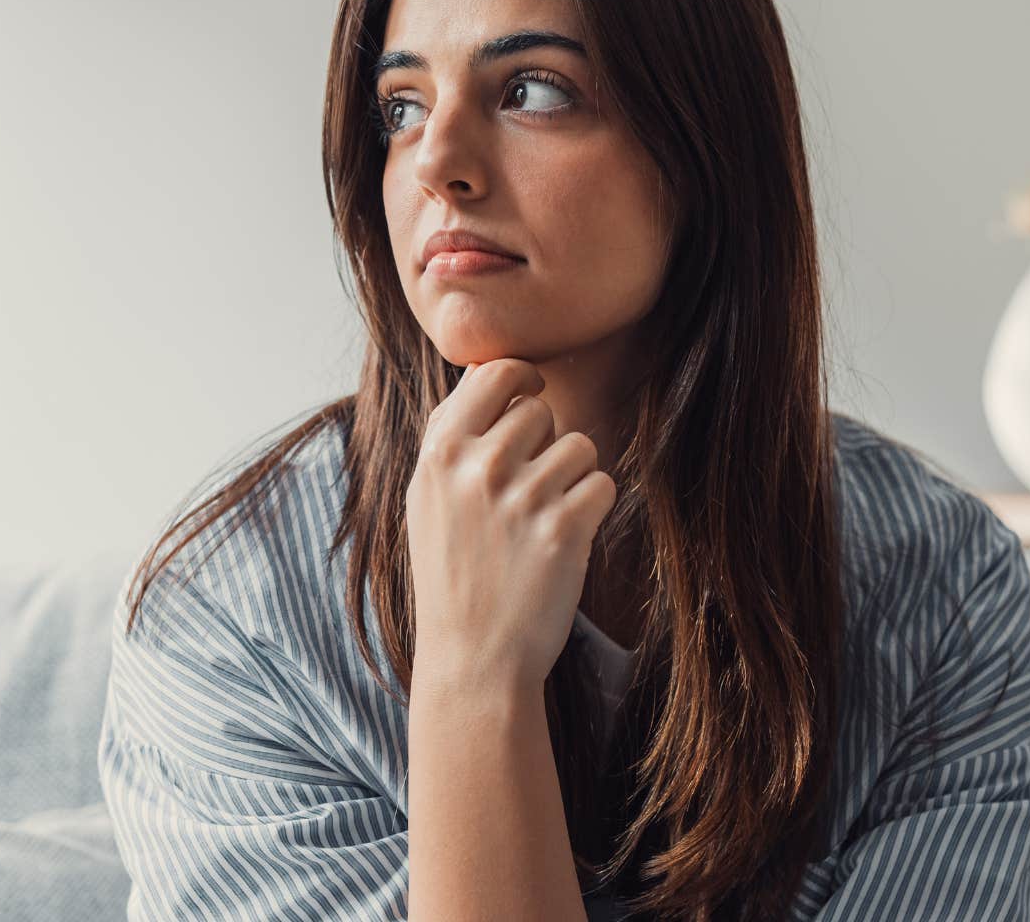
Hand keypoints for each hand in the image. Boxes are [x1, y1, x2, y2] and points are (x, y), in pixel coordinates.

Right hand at [406, 358, 618, 694]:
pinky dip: (592, 510)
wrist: (472, 659)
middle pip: (542, 411)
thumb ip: (452, 434)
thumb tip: (486, 370)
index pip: (495, 372)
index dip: (522, 379)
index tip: (531, 396)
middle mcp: (478, 468)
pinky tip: (565, 541)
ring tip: (543, 521)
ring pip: (579, 446)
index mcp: (439, 453)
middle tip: (527, 493)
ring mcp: (522, 498)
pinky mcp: (564, 530)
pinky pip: (602, 484)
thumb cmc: (451, 573)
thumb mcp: (427, 499)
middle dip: (545, 443)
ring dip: (573, 478)